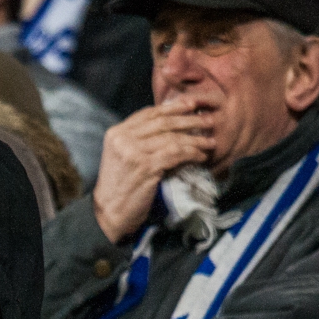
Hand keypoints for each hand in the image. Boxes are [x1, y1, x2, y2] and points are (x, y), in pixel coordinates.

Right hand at [92, 98, 215, 242]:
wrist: (109, 213)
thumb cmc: (119, 187)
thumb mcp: (122, 156)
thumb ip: (138, 140)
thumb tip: (170, 125)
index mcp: (116, 133)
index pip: (148, 114)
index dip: (172, 108)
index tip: (191, 105)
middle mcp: (123, 138)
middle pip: (162, 123)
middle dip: (189, 120)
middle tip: (207, 121)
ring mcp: (133, 152)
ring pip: (172, 138)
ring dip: (195, 139)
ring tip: (210, 141)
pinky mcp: (146, 166)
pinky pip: (176, 154)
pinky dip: (192, 153)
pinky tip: (201, 156)